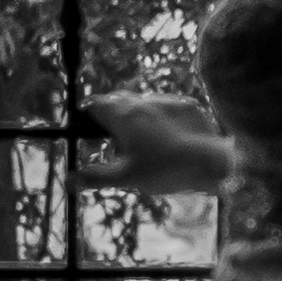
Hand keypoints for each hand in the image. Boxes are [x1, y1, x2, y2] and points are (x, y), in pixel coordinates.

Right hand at [79, 93, 231, 193]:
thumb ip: (96, 177)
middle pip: (118, 101)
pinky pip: (166, 108)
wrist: (212, 162)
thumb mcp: (126, 178)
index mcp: (123, 116)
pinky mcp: (187, 105)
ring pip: (143, 104)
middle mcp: (142, 102)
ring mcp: (166, 101)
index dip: (88, 116)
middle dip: (112, 116)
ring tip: (143, 143)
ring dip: (137, 117)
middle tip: (114, 139)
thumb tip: (69, 180)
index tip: (88, 130)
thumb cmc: (166, 170)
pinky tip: (169, 140)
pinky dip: (161, 119)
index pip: (95, 105)